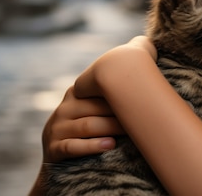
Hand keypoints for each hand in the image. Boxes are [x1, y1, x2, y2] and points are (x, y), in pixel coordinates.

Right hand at [43, 36, 155, 160]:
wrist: (61, 155)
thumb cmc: (91, 124)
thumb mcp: (96, 105)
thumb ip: (115, 84)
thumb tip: (147, 44)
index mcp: (76, 93)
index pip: (98, 89)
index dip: (121, 93)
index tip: (145, 95)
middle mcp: (65, 108)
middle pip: (95, 108)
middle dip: (120, 112)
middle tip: (144, 117)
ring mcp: (57, 128)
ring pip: (87, 126)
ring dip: (110, 128)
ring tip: (131, 131)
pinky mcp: (54, 149)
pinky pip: (73, 146)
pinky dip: (92, 146)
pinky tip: (110, 145)